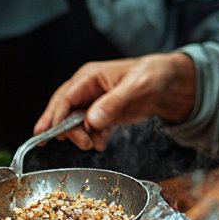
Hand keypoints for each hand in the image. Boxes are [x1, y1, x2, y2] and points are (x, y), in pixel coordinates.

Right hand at [34, 53, 197, 150]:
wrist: (169, 83)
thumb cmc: (153, 75)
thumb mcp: (136, 87)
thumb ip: (113, 103)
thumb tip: (91, 121)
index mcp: (90, 77)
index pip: (64, 98)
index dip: (54, 117)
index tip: (49, 134)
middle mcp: (86, 89)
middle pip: (64, 111)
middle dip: (68, 130)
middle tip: (84, 143)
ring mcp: (93, 102)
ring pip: (74, 123)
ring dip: (82, 136)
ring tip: (97, 142)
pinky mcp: (101, 113)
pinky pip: (89, 129)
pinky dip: (93, 138)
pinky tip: (102, 141)